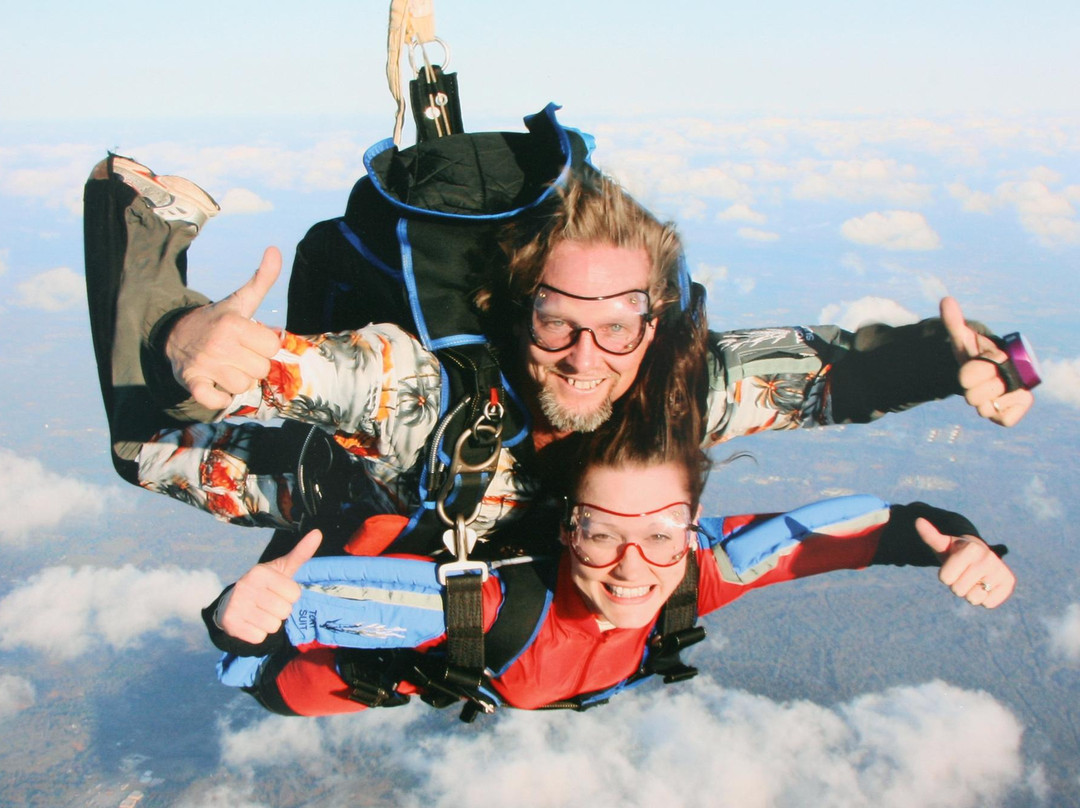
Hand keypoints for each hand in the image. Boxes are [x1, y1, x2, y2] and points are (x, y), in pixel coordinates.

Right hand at [165, 246, 283, 409]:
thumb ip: (262, 279)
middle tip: (238, 354)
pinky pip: (215, 401)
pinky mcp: (192, 382)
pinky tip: (216, 386)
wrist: (175, 334)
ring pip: (243, 386)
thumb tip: (275, 250)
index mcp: (234, 324)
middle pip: (261, 369)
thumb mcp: (240, 300)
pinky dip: (218, 399)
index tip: (251, 340)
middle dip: (253, 363)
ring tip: (226, 366)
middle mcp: (219, 344)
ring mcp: (205, 364)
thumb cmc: (217, 320)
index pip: (272, 347)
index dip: (264, 346)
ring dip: (238, 380)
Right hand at [216, 529, 322, 643]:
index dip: (290, 596)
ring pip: (272, 626)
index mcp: (260, 572)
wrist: (232, 603)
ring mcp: (236, 605)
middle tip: (269, 604)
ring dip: (270, 623)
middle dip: (281, 611)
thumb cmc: (265, 585)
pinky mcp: (230, 623)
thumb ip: (300, 554)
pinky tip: (251, 622)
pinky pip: (259, 637)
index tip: (278, 592)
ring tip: (260, 613)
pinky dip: (258, 634)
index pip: (294, 594)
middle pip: (284, 611)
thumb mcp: (282, 569)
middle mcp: (246, 586)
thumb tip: (318, 533)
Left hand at [916, 518, 1014, 607]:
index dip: (945, 575)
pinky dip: (983, 599)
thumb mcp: (942, 544)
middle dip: (957, 584)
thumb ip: (930, 535)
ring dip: (970, 593)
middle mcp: (989, 558)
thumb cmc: (956, 551)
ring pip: (973, 599)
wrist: (979, 556)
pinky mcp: (1009, 583)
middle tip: (963, 573)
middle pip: (957, 590)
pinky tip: (985, 585)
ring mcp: (1001, 570)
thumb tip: (918, 521)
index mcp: (972, 548)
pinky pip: (988, 604)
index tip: (953, 565)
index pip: (945, 578)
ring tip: (974, 579)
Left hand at [940, 297, 1032, 426]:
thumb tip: (946, 300)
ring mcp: (1019, 393)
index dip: (964, 375)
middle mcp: (1015, 374)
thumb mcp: (964, 340)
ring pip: (985, 410)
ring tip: (987, 392)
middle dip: (970, 391)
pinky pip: (1003, 420)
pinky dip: (996, 415)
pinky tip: (997, 404)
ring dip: (981, 403)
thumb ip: (954, 322)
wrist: (993, 372)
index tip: (971, 368)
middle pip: (973, 397)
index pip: (966, 376)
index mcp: (1001, 357)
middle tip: (978, 382)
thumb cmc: (977, 356)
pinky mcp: (1020, 409)